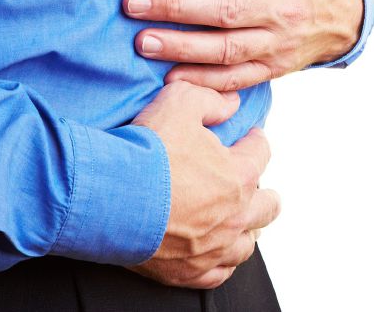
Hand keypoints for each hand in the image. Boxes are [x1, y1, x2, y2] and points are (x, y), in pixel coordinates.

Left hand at [123, 0, 362, 90]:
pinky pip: (238, 78)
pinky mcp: (275, 67)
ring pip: (227, 48)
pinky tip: (172, 77)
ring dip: (182, 47)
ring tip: (142, 41)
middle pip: (225, 8)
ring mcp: (278, 41)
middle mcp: (281, 5)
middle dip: (176, 5)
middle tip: (132, 0)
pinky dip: (205, 81)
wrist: (349, 13)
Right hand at [128, 81, 280, 288]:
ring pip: (246, 245)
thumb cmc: (144, 149)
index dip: (254, 140)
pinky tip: (215, 254)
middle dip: (264, 192)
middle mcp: (234, 215)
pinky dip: (220, 263)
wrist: (105, 194)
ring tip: (237, 221)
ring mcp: (212, 247)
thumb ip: (211, 100)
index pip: (262, 152)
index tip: (248, 138)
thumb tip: (231, 104)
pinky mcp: (187, 271)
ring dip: (245, 230)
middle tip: (250, 185)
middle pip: (268, 206)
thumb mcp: (180, 101)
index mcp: (239, 175)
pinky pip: (217, 275)